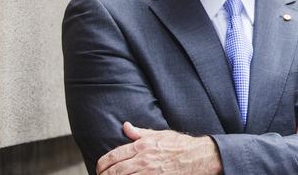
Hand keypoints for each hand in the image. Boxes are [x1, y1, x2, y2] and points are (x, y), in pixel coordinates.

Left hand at [96, 122, 221, 174]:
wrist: (197, 156)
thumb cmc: (180, 145)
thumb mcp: (160, 134)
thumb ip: (139, 132)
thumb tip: (125, 126)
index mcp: (142, 146)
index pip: (113, 156)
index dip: (102, 164)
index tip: (100, 168)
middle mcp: (143, 160)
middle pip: (115, 171)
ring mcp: (149, 173)